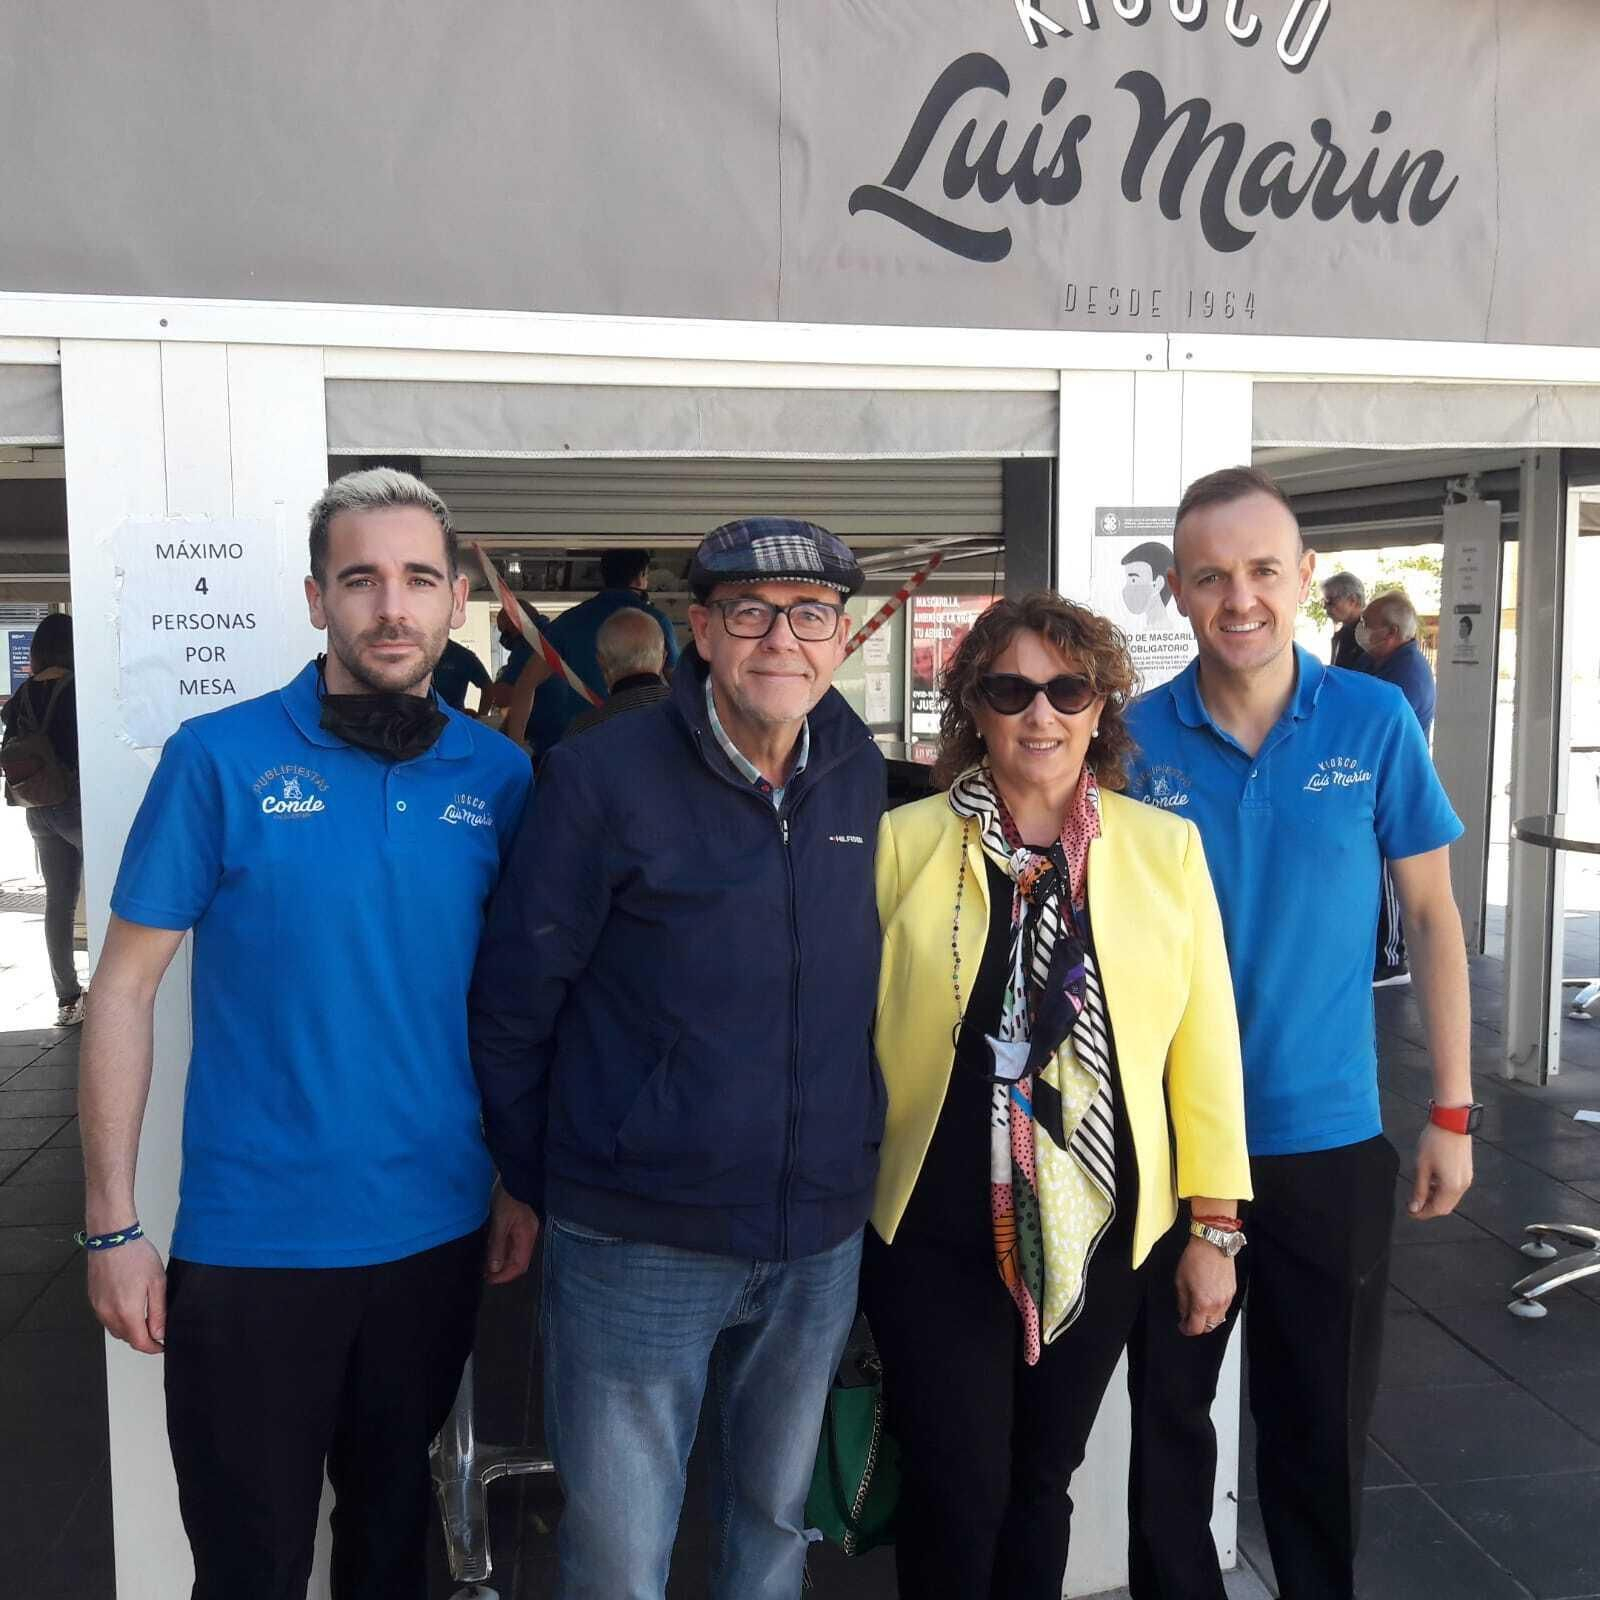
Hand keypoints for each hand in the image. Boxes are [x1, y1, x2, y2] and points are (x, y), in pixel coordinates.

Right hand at [87, 1238, 166, 1353]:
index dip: (153, 1348)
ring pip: (115, 1330)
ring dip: (130, 1330)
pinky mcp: (93, 1300)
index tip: (162, 1346)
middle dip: (142, 1338)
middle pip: (127, 1338)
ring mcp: (98, 1308)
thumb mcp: (157, 1283)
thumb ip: (158, 1311)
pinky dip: (118, 1320)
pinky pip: (106, 1319)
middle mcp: (109, 1314)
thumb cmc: (136, 1256)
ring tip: (145, 1319)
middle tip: (157, 1329)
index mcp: (127, 1312)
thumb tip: (159, 1334)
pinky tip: (129, 1307)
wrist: (112, 1239)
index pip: (140, 1342)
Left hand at [484, 1186, 538, 1283]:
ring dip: (501, 1261)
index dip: (505, 1276)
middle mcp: (528, 1236)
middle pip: (518, 1261)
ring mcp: (524, 1229)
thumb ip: (497, 1245)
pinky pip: (512, 1243)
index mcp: (527, 1236)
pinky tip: (491, 1249)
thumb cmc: (509, 1196)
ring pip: (514, 1253)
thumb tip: (494, 1268)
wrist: (515, 1175)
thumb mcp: (500, 1221)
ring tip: (485, 1264)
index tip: (489, 1279)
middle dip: (502, 1271)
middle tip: (485, 1274)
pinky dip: (502, 1250)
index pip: (519, 1266)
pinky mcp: (518, 1223)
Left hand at [1175, 1236, 1236, 1337]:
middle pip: (1209, 1327)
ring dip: (1208, 1318)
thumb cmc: (1196, 1259)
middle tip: (1189, 1317)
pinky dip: (1216, 1309)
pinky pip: (1224, 1308)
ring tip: (1199, 1307)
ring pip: (1218, 1319)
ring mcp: (1227, 1299)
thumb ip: (1182, 1302)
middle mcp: (1217, 1304)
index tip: (1182, 1326)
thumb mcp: (1180, 1281)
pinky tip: (1208, 1299)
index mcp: (1202, 1303)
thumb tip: (1184, 1314)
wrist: (1213, 1245)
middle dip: (1198, 1325)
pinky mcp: (1232, 1292)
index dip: (1186, 1330)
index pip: (1196, 1328)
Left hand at [1409, 1123, 1473, 1217]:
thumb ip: (1419, 1190)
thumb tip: (1415, 1207)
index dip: (1422, 1213)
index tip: (1409, 1212)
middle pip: (1446, 1207)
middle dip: (1429, 1208)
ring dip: (1435, 1198)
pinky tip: (1431, 1181)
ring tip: (1419, 1191)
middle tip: (1413, 1203)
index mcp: (1452, 1187)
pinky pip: (1454, 1188)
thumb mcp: (1422, 1167)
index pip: (1437, 1210)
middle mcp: (1463, 1186)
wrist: (1452, 1122)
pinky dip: (1442, 1190)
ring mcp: (1467, 1178)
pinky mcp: (1466, 1171)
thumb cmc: (1434, 1141)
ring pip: (1450, 1198)